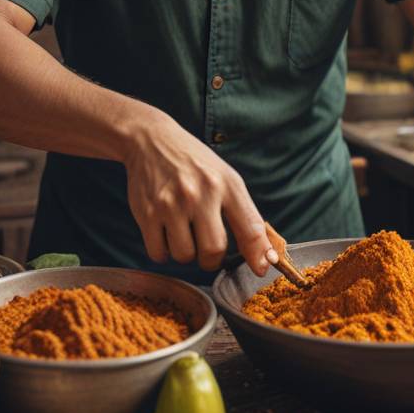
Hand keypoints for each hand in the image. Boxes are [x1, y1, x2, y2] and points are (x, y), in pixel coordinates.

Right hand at [123, 113, 277, 274]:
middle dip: (211, 258)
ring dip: (185, 253)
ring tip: (183, 231)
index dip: (258, 254)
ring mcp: (171, 204)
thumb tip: (266, 259)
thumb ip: (246, 216)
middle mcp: (199, 193)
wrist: (151, 142)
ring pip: (184, 256)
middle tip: (206, 248)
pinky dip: (163, 251)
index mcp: (225, 184)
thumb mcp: (226, 178)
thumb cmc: (195, 164)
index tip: (261, 270)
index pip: (250, 227)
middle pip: (213, 250)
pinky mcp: (147, 213)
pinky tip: (166, 232)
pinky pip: (159, 254)